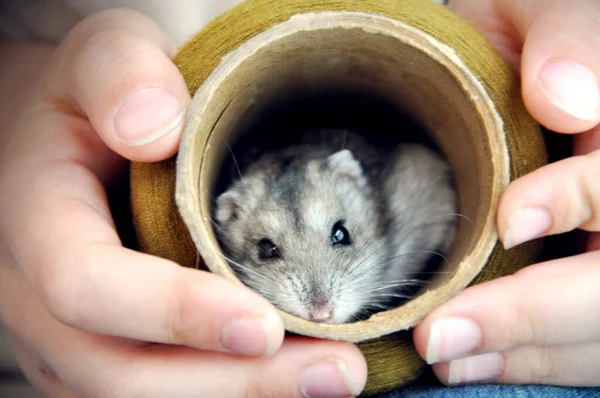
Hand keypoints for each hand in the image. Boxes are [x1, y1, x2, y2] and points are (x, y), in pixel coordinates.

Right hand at [0, 9, 365, 396]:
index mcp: (37, 221)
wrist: (71, 142)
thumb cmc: (91, 100)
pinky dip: (230, 389)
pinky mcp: (109, 349)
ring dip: (242, 396)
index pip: (89, 286)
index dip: (173, 312)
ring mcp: (74, 334)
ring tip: (331, 378)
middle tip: (333, 372)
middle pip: (123, 372)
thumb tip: (154, 128)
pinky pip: (162, 389)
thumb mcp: (101, 56)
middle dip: (232, 383)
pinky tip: (290, 373)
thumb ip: (119, 74)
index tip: (264, 324)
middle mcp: (42, 297)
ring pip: (146, 397)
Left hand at [413, 0, 599, 386]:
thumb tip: (566, 99)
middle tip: (442, 336)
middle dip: (536, 314)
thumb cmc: (521, 31)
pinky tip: (472, 360)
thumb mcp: (538, 9)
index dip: (581, 200)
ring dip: (527, 352)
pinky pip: (582, 341)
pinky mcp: (583, 281)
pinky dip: (529, 359)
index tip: (509, 220)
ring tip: (447, 356)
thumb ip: (566, 34)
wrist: (506, 62)